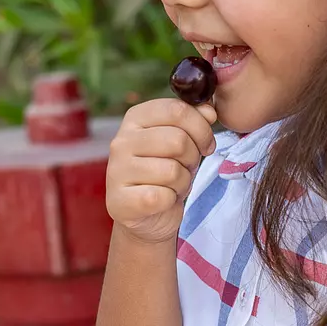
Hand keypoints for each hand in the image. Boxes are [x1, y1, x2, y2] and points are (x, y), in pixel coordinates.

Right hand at [106, 97, 217, 245]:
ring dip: (183, 182)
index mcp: (135, 119)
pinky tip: (163, 200)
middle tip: (186, 167)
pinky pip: (163, 196)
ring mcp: (117, 171)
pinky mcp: (120, 201)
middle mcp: (120, 141)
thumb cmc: (166, 172)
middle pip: (177, 140)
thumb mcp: (183, 142)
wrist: (148, 215)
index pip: (176, 110)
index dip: (201, 128)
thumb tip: (209, 111)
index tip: (206, 144)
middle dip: (193, 158)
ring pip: (172, 171)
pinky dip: (171, 200)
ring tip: (173, 184)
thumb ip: (195, 121)